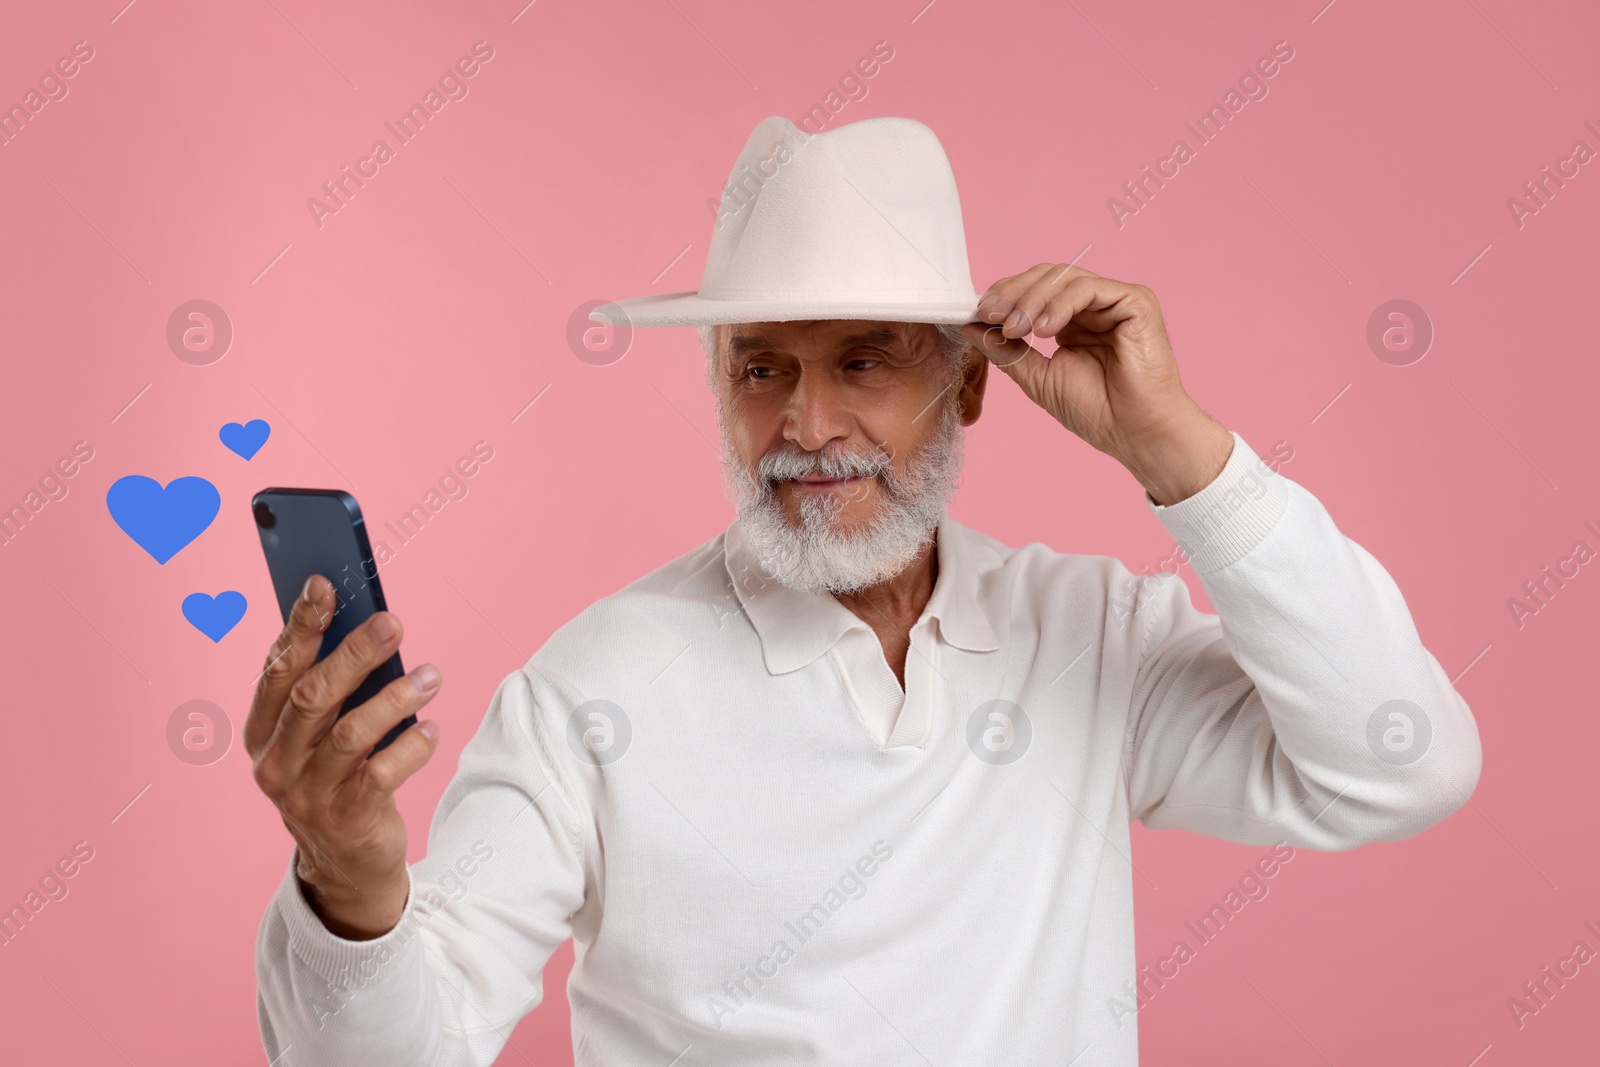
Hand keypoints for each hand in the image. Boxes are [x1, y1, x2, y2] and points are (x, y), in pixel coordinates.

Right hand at [245, 575, 442, 939]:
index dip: (300, 625)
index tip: (325, 584)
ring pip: (349, 734)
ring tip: (431, 676)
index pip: (277, 668)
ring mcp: (307, 795)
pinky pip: (380, 776)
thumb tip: (367, 623)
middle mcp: (276, 762)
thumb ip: (335, 686)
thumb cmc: (339, 774)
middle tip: (393, 623)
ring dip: (394, 699)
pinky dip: (410, 748)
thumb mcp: (324, 731)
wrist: (346, 861)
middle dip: (353, 653)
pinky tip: (433, 729)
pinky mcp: (346, 820)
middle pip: (312, 695)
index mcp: (262, 730)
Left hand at [961, 263, 1233, 504]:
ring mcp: (1115, 301)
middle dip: (1013, 293)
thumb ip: (1006, 350)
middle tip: (990, 315)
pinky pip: (1089, 289)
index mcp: (1072, 320)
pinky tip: (1045, 329)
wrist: (1135, 433)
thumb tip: (970, 326)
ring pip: (1065, 277)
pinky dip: (1061, 304)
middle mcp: (1094, 306)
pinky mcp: (1135, 302)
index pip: (1033, 290)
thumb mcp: (1037, 377)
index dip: (1004, 296)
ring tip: (1017, 328)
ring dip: (1032, 299)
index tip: (978, 314)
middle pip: (1046, 276)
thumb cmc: (1097, 411)